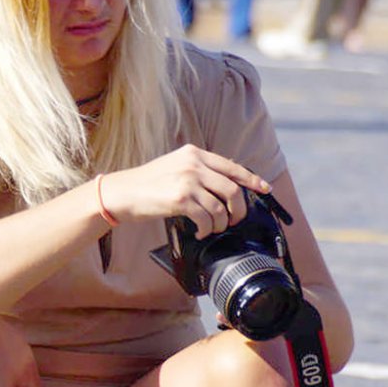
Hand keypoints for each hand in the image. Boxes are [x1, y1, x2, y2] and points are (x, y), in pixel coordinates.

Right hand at [98, 145, 270, 238]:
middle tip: (234, 221)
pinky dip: (206, 229)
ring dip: (220, 224)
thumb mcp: (174, 166)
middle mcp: (194, 164)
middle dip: (238, 210)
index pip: (232, 166)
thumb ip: (197, 170)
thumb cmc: (147, 184)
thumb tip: (223, 186)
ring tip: (211, 229)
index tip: (264, 189)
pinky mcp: (181, 198)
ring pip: (221, 207)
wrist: (122, 192)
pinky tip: (200, 232)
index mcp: (194, 153)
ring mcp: (188, 180)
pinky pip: (206, 218)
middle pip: (232, 189)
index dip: (252, 179)